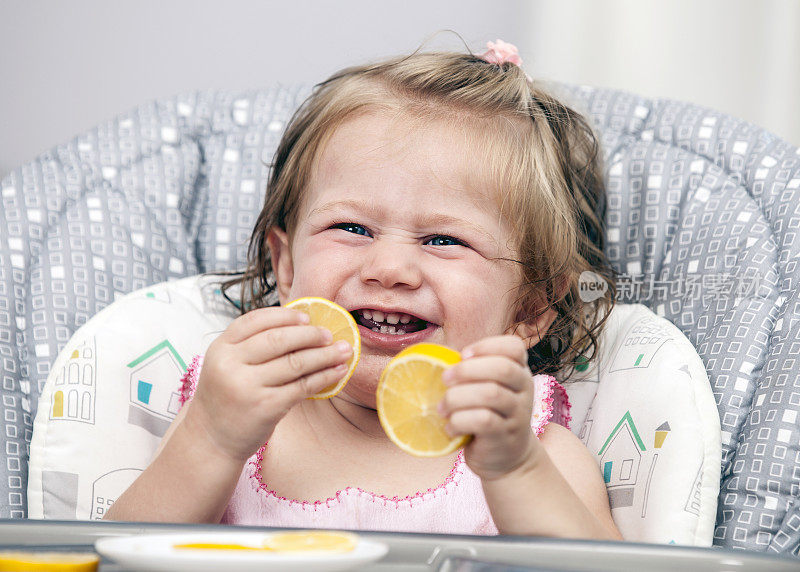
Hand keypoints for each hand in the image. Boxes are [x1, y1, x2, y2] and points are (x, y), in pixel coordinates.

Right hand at [185, 307, 352, 462]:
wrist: (211, 440)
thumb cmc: (226, 397)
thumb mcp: (226, 364)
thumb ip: (251, 345)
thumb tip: (300, 326)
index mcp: (220, 347)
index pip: (255, 320)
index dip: (285, 316)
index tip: (306, 317)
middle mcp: (231, 364)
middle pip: (279, 339)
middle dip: (310, 334)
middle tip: (330, 334)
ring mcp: (248, 386)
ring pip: (295, 362)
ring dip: (325, 355)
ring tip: (343, 350)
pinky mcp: (266, 407)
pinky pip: (302, 386)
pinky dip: (324, 377)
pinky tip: (337, 372)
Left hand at [438, 335, 538, 480]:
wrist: (508, 458)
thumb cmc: (489, 415)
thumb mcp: (489, 390)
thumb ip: (474, 373)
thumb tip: (436, 359)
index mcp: (519, 372)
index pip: (514, 347)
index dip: (486, 346)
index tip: (463, 354)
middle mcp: (524, 390)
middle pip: (502, 368)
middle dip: (467, 370)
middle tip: (444, 379)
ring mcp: (518, 414)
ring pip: (491, 394)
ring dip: (457, 398)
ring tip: (442, 408)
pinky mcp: (505, 436)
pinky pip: (483, 421)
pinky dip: (460, 421)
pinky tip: (450, 428)